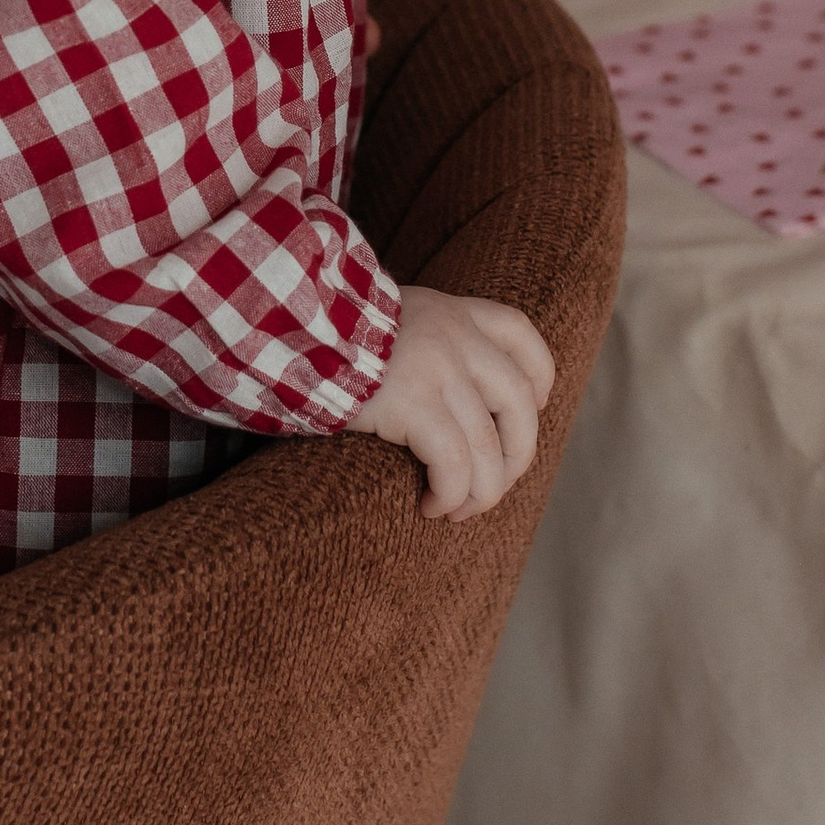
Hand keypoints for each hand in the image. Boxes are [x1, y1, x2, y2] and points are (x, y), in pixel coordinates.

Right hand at [348, 283, 551, 521]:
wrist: (286, 326)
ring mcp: (439, 369)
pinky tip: (430, 506)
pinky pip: (454, 465)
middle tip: (492, 487)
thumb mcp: (387, 323)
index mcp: (450, 312)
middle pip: (519, 401)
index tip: (534, 407)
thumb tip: (441, 400)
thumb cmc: (325, 339)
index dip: (538, 377)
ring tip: (456, 512)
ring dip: (482, 493)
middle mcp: (455, 337)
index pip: (518, 333)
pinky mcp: (414, 403)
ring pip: (489, 447)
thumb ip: (421, 344)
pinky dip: (452, 495)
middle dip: (517, 456)